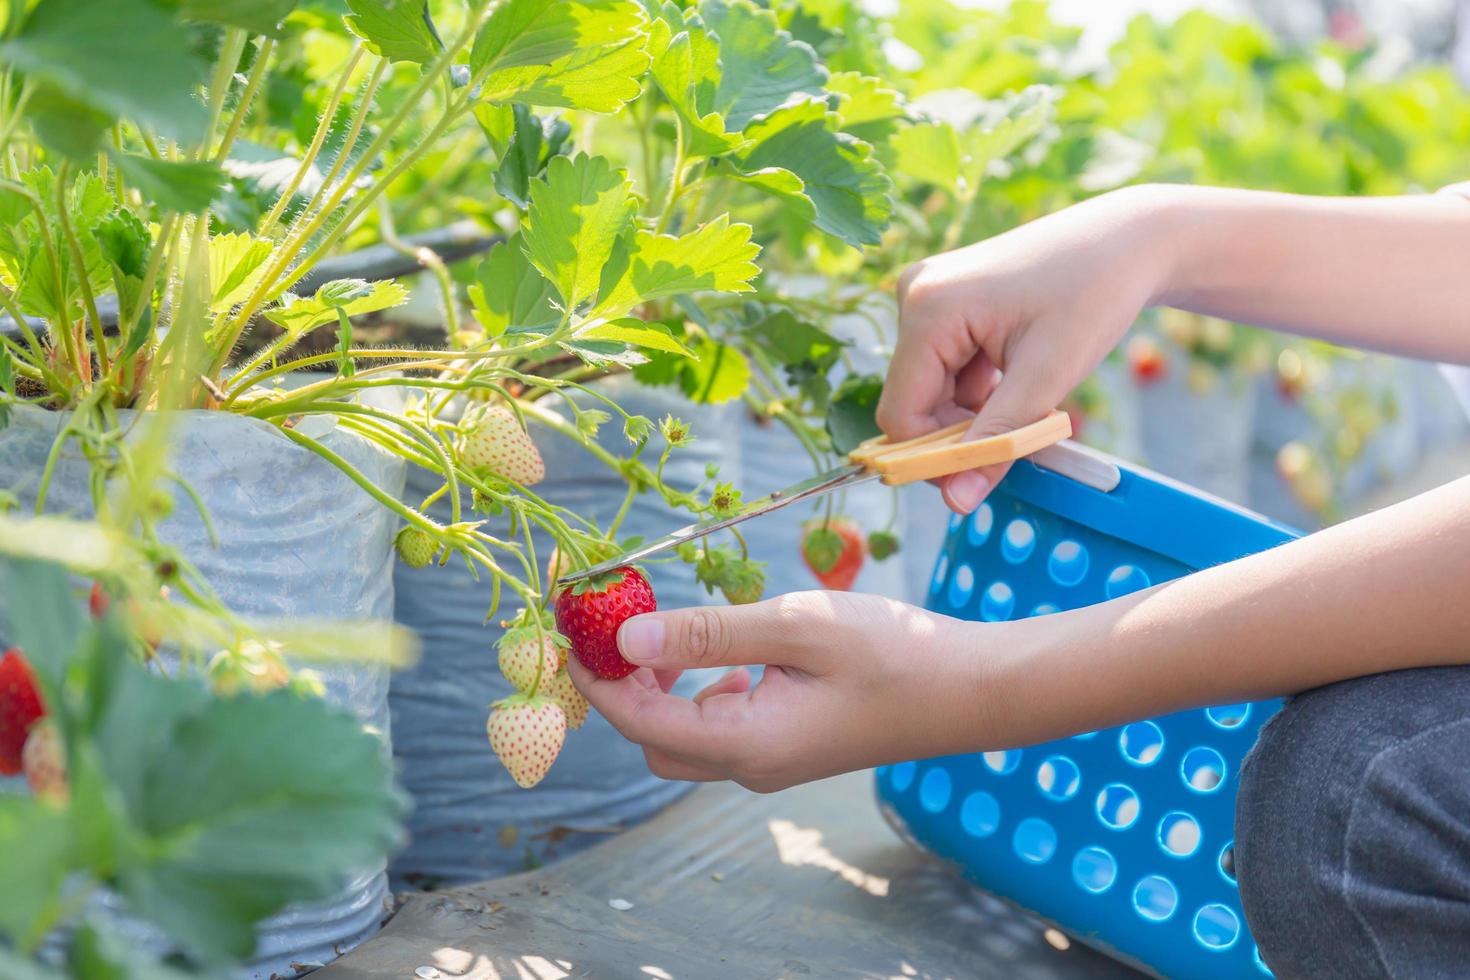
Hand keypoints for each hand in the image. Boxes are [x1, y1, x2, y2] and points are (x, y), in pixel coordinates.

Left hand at [566, 592, 989, 792]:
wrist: (967, 690)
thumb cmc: (892, 652)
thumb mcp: (797, 627)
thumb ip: (710, 631)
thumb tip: (627, 636)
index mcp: (746, 744)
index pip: (638, 718)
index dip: (596, 675)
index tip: (571, 623)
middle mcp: (750, 765)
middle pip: (652, 737)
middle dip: (623, 686)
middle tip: (618, 621)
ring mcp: (770, 760)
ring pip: (684, 734)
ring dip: (662, 685)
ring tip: (665, 627)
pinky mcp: (788, 744)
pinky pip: (721, 723)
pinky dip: (701, 688)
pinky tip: (728, 651)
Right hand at [877, 185, 1176, 512]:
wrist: (1127, 239)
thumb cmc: (1094, 295)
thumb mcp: (1046, 377)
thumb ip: (997, 442)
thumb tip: (958, 503)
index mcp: (928, 308)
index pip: (902, 414)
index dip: (935, 457)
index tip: (985, 479)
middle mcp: (914, 296)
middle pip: (915, 404)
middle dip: (961, 434)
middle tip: (1020, 444)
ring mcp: (927, 296)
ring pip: (932, 392)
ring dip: (975, 415)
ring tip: (1031, 403)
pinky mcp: (944, 303)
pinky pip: (946, 370)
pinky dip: (979, 393)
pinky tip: (1020, 380)